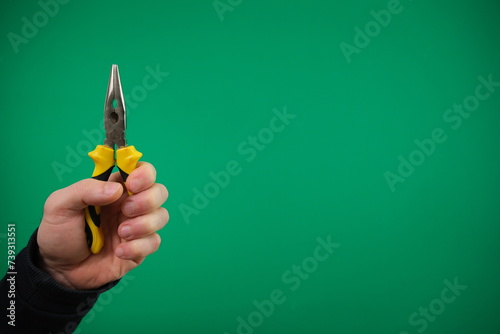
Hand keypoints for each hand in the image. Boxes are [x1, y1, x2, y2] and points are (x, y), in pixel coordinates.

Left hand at [37, 162, 168, 289]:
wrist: (59, 271)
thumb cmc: (59, 234)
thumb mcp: (59, 205)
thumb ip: (85, 190)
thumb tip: (116, 189)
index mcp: (114, 189)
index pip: (142, 170)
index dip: (144, 173)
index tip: (132, 184)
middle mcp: (130, 205)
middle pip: (159, 191)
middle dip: (148, 200)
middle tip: (126, 210)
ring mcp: (137, 227)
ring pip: (162, 216)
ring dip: (144, 224)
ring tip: (120, 233)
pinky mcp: (140, 249)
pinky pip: (154, 242)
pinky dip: (138, 247)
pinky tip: (118, 252)